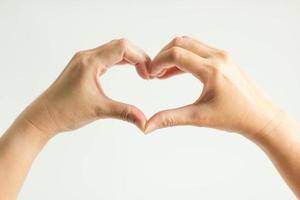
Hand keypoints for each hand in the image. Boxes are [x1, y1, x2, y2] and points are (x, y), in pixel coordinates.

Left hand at [19, 39, 150, 137]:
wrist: (43, 117)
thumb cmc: (65, 112)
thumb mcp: (99, 110)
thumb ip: (125, 113)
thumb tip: (145, 123)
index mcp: (90, 62)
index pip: (122, 47)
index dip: (140, 58)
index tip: (149, 74)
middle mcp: (87, 56)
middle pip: (120, 45)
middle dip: (138, 57)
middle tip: (148, 73)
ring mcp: (84, 60)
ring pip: (113, 49)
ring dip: (130, 58)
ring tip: (142, 71)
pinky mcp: (83, 66)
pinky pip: (106, 56)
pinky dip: (120, 60)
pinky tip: (128, 68)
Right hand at [145, 36, 281, 139]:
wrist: (260, 116)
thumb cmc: (234, 118)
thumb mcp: (199, 118)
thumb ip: (170, 118)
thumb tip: (148, 126)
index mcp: (212, 70)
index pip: (176, 54)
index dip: (158, 62)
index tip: (149, 74)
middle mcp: (218, 57)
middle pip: (181, 43)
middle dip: (163, 55)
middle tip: (153, 72)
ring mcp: (222, 56)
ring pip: (190, 44)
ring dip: (173, 55)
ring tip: (161, 74)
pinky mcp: (224, 59)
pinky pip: (198, 51)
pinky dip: (184, 58)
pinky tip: (174, 73)